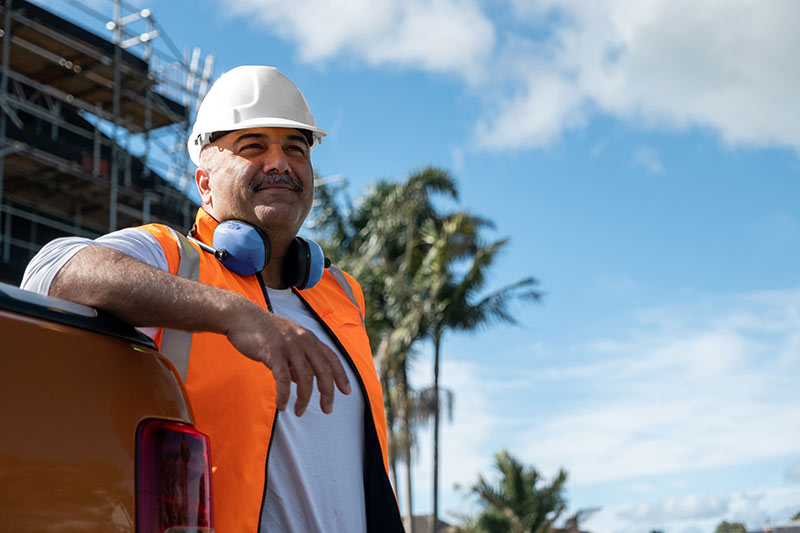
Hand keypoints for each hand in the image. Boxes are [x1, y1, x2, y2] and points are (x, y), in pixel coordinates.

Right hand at [224, 301, 350, 415]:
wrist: (242, 317)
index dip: (341, 376)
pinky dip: (284, 395)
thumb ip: (296, 361)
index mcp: (309, 338)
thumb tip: (300, 381)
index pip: (332, 358)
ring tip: (299, 412)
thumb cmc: (264, 332)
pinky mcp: (273, 353)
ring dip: (304, 398)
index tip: (347, 392)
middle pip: (323, 370)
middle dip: (328, 392)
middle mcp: (303, 341)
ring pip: (305, 377)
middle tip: (327, 409)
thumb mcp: (288, 343)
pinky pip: (282, 379)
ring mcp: (289, 346)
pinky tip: (282, 405)